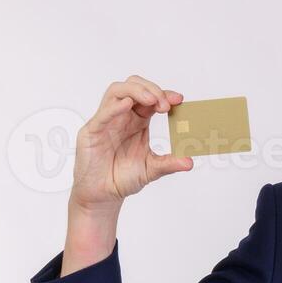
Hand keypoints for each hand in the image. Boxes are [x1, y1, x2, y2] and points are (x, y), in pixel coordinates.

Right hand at [70, 76, 191, 215]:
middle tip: (165, 104)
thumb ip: (169, 163)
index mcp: (138, 121)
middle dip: (151, 90)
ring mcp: (106, 121)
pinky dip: (115, 107)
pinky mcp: (92, 131)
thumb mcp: (152, 169)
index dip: (164, 94)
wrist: (103, 196)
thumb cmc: (122, 178)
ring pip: (116, 91)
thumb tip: (189, 162)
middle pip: (133, 86)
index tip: (179, 100)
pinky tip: (128, 105)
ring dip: (136, 91)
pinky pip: (102, 114)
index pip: (150, 98)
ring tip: (152, 100)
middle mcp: (122, 116)